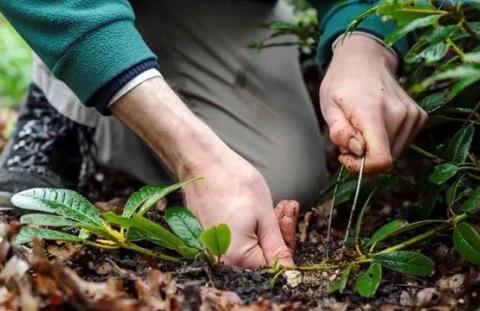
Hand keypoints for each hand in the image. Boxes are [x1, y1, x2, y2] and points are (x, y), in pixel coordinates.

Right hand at [111, 77, 296, 268]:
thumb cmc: (233, 182)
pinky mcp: (210, 239)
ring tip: (277, 203)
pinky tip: (259, 207)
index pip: (273, 266)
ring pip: (252, 246)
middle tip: (287, 207)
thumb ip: (278, 247)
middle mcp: (221, 260)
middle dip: (279, 233)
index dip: (287, 243)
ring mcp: (214, 249)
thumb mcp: (264, 215)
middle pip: (262, 258)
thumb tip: (290, 272)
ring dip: (268, 228)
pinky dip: (252, 226)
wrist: (202, 162)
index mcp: (236, 259)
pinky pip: (238, 239)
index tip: (290, 218)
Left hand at [320, 35, 427, 173]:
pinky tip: (376, 124)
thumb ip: (340, 132)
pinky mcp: (419, 116)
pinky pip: (402, 143)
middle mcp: (399, 114)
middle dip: (364, 157)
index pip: (381, 160)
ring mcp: (412, 115)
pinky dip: (387, 141)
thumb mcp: (329, 107)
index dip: (362, 168)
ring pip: (394, 153)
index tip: (347, 156)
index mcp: (372, 112)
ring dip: (375, 149)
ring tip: (361, 128)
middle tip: (349, 138)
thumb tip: (357, 151)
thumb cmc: (342, 83)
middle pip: (386, 159)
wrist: (365, 59)